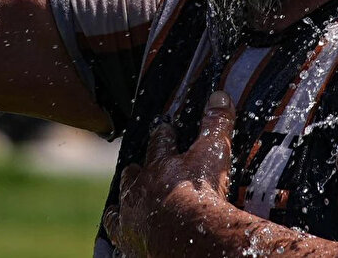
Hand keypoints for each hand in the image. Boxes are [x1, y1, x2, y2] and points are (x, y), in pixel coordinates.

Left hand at [102, 91, 235, 256]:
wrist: (190, 238)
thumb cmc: (202, 193)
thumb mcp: (213, 153)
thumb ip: (216, 125)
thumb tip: (219, 94)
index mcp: (158, 166)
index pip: (159, 143)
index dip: (163, 136)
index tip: (164, 131)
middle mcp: (139, 190)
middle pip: (132, 176)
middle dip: (135, 171)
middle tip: (135, 169)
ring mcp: (132, 219)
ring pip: (119, 209)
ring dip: (121, 205)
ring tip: (119, 205)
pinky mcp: (131, 244)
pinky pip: (119, 239)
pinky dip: (120, 237)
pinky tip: (121, 238)